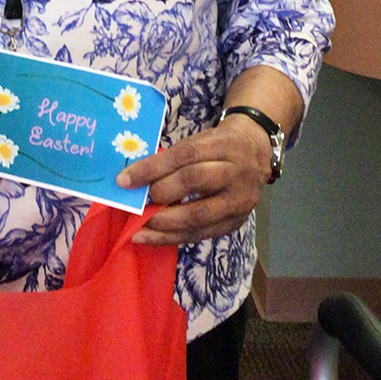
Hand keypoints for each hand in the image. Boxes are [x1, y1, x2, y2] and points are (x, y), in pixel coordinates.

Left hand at [115, 113, 273, 245]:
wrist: (256, 153)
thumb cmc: (217, 146)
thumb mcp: (198, 141)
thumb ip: (171, 159)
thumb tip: (133, 180)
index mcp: (223, 145)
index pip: (185, 155)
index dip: (152, 168)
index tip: (124, 180)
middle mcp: (236, 172)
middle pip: (194, 181)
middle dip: (160, 194)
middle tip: (135, 204)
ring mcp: (240, 200)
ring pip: (199, 214)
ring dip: (164, 224)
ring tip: (139, 230)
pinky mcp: (237, 222)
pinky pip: (202, 234)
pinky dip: (174, 238)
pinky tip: (152, 238)